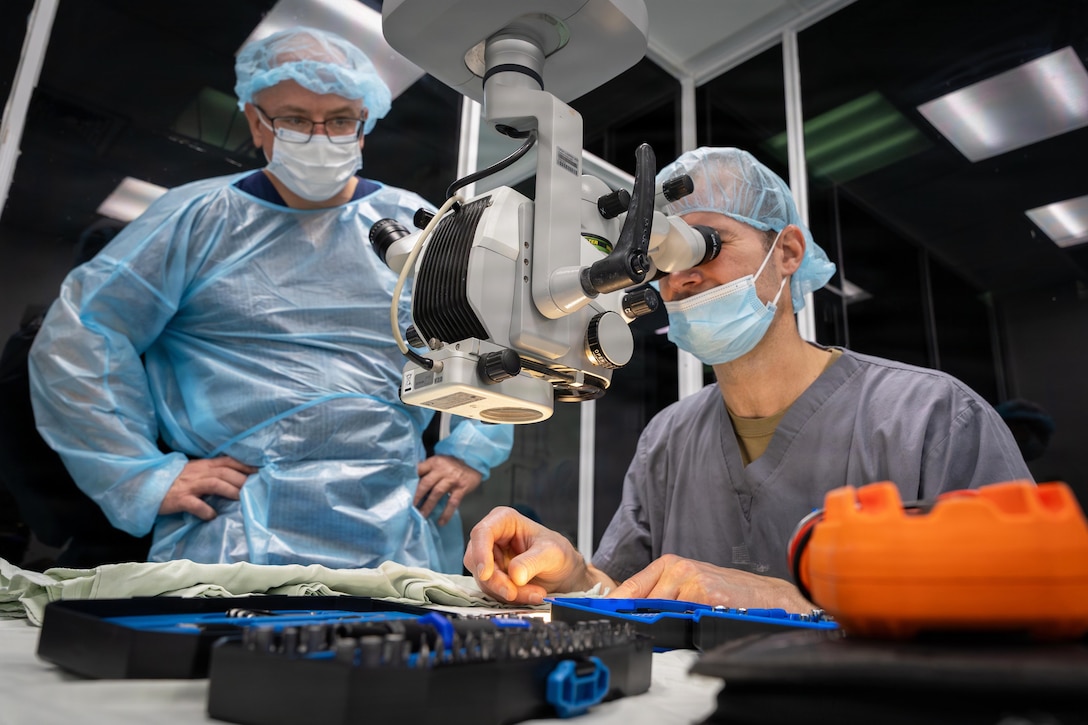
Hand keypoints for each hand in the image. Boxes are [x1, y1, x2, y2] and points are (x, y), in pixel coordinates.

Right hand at [158, 456, 256, 519]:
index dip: (244, 465)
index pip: (228, 461)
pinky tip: (213, 516)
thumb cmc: (174, 480)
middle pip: (225, 472)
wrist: (146, 485)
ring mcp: (189, 485)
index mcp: (203, 465)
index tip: (260, 470)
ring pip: (214, 483)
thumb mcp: (194, 471)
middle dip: (242, 479)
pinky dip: (205, 510)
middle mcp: (198, 472)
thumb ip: (211, 471)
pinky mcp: (180, 499)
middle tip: (257, 488)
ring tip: (241, 499)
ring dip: (230, 490)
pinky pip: (195, 504)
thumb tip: (234, 477)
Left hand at [415, 454, 481, 525]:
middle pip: (426, 483)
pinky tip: (441, 522)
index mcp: (434, 462)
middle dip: (416, 496)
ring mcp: (452, 479)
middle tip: (409, 508)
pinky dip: (446, 513)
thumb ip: (427, 470)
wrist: (474, 461)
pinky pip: (452, 502)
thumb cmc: (453, 464)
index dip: (410, 481)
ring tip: (421, 516)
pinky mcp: (461, 488)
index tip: (402, 492)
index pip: (419, 470)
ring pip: (437, 493)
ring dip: (428, 506)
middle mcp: (442, 470)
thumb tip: (411, 483)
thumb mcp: (439, 462)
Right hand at [463, 506, 607, 604]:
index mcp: (504, 520)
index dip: (480, 553)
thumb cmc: (558, 554)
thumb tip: (515, 574)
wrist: (563, 573)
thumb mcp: (551, 554)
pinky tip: (529, 595)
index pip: (482, 533)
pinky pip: (492, 591)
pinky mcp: (493, 577)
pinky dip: (509, 597)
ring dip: (506, 591)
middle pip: (478, 560)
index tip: (486, 574)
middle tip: (515, 593)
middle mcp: (493, 538)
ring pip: (484, 579)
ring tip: (534, 593)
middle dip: (496, 581)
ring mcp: (490, 559)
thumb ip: (532, 562)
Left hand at [607, 554, 814, 610]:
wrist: (763, 596)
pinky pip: (680, 614)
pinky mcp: (703, 590)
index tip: (595, 613)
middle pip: (639, 597)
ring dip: (659, 622)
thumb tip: (631, 617)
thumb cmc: (726, 594)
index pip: (630, 586)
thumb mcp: (689, 590)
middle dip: (634, 616)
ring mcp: (689, 577)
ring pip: (658, 607)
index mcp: (669, 565)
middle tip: (627, 627)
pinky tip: (691, 623)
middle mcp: (676, 568)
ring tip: (674, 625)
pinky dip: (680, 624)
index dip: (612, 602)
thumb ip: (661, 599)